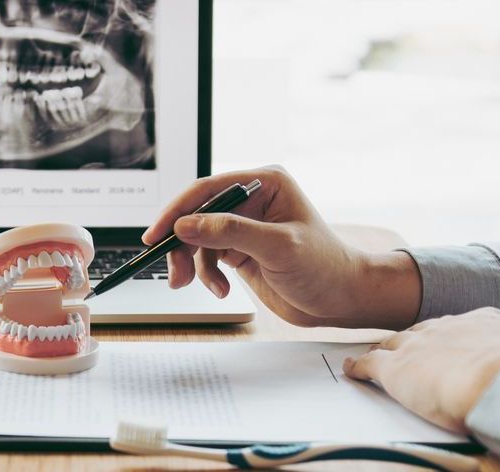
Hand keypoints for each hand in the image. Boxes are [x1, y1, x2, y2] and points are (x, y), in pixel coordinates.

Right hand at [144, 165, 421, 328]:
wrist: (341, 299)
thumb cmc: (324, 266)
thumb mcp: (277, 246)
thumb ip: (230, 232)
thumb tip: (186, 225)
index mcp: (264, 184)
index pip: (209, 189)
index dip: (178, 210)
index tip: (158, 233)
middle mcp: (251, 201)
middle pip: (197, 215)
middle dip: (182, 244)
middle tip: (173, 270)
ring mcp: (244, 227)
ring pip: (198, 239)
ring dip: (191, 264)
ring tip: (189, 285)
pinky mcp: (240, 251)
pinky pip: (207, 258)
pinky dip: (206, 276)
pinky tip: (220, 289)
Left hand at [343, 308, 499, 431]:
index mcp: (485, 322)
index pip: (459, 327)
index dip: (448, 337)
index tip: (446, 343)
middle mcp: (448, 326)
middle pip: (422, 331)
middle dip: (414, 340)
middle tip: (406, 350)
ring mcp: (419, 344)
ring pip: (393, 343)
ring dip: (384, 350)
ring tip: (375, 355)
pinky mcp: (396, 367)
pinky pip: (370, 363)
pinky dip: (359, 366)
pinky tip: (351, 369)